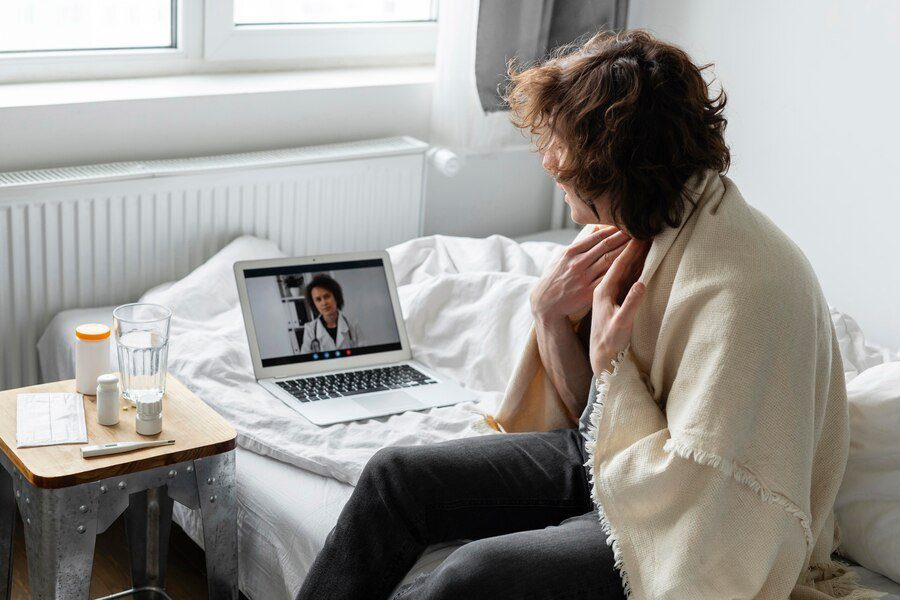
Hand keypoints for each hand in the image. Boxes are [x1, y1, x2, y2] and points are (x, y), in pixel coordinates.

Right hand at [530, 225, 630, 322]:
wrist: (545, 304)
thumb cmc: (554, 279)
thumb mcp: (561, 258)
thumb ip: (579, 244)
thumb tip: (595, 228)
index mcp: (570, 253)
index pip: (596, 237)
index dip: (613, 229)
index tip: (626, 223)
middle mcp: (577, 263)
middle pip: (606, 246)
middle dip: (624, 237)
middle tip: (639, 229)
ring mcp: (583, 278)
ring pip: (610, 261)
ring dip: (627, 252)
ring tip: (641, 244)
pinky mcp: (589, 292)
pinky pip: (609, 279)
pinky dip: (622, 272)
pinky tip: (634, 266)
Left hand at [589, 238, 650, 373]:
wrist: (600, 355)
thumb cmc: (611, 341)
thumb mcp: (622, 324)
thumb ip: (631, 304)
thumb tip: (641, 284)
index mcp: (603, 291)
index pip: (617, 264)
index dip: (629, 249)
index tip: (640, 234)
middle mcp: (603, 288)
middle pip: (615, 261)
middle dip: (628, 244)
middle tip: (641, 228)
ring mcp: (606, 292)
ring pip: (617, 267)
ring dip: (627, 252)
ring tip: (638, 237)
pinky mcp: (611, 298)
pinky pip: (619, 276)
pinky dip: (628, 265)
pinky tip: (635, 258)